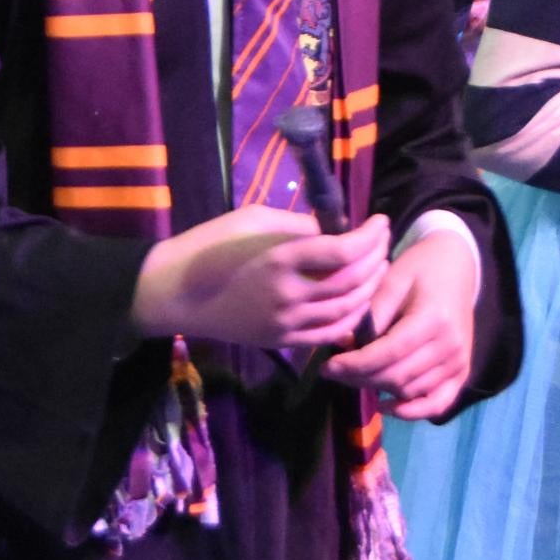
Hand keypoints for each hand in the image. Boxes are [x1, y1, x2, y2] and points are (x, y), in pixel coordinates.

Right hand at [130, 209, 391, 349]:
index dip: (370, 236)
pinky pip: (329, 333)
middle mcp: (289, 294)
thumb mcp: (253, 220)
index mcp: (280, 258)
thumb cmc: (211, 245)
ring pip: (347, 310)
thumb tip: (335, 228)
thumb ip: (297, 225)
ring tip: (378, 268)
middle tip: (383, 242)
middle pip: (352, 280)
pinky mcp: (282, 340)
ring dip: (370, 289)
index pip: (343, 250)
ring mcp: (286, 322)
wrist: (176, 294)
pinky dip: (351, 318)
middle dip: (376, 259)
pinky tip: (358, 301)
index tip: (381, 221)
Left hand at [324, 232, 479, 420]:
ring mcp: (459, 362)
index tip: (327, 366)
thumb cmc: (420, 269)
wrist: (456, 267)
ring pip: (410, 391)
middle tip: (333, 373)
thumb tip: (345, 347)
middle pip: (397, 376)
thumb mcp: (392, 280)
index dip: (355, 364)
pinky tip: (386, 406)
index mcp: (434, 319)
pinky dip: (411, 411)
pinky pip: (436, 404)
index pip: (388, 353)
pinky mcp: (461, 372)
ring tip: (354, 378)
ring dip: (378, 389)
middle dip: (360, 378)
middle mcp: (450, 346)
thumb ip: (370, 314)